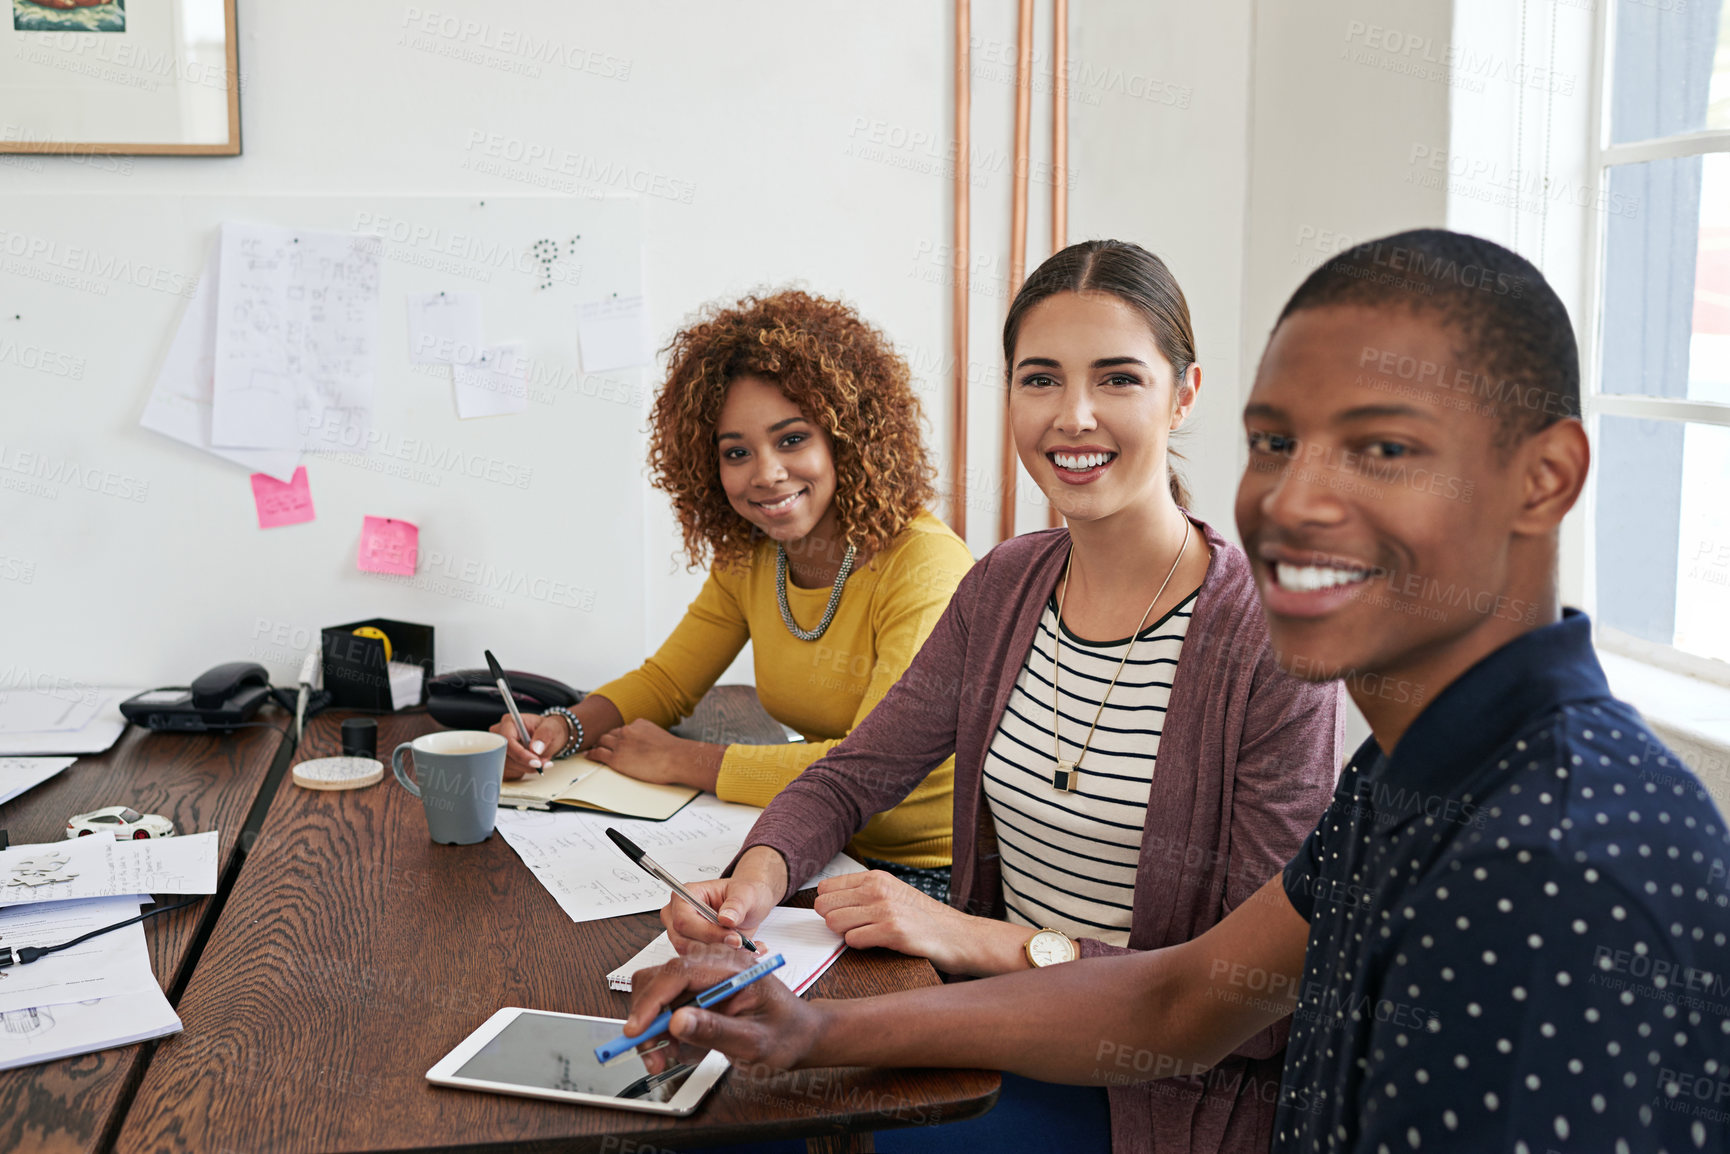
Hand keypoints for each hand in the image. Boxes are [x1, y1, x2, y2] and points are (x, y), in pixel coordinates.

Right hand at [489, 712, 568, 779]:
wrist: (549, 736)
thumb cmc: (549, 729)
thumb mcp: (552, 728)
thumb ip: (544, 736)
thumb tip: (536, 749)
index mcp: (510, 722)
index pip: (508, 741)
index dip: (521, 754)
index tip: (536, 763)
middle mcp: (500, 734)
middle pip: (505, 755)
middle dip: (525, 763)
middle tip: (542, 764)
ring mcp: (498, 748)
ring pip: (506, 766)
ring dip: (525, 768)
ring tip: (540, 761)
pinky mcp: (499, 760)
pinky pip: (507, 772)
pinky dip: (521, 771)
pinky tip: (530, 764)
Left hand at [588, 718, 722, 790]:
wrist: (676, 758)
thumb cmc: (673, 752)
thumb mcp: (659, 735)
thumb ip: (647, 735)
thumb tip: (645, 743)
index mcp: (638, 724)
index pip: (622, 729)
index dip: (617, 736)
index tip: (614, 739)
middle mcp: (627, 731)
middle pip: (609, 733)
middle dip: (604, 739)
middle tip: (600, 744)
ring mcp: (620, 744)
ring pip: (601, 741)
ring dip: (597, 745)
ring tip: (592, 749)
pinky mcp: (616, 759)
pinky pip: (598, 754)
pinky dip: (592, 754)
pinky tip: (588, 756)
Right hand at [624, 944, 823, 1073]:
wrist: (800, 1034)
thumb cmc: (786, 1034)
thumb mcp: (755, 1042)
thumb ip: (716, 1031)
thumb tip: (677, 1022)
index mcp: (733, 968)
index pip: (679, 972)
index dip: (652, 1001)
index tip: (637, 1031)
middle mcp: (715, 965)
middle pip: (659, 979)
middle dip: (647, 1019)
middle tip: (653, 1058)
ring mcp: (705, 977)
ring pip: (657, 994)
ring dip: (654, 1029)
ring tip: (670, 1058)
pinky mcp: (699, 992)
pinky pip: (667, 1007)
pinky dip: (665, 1033)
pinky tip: (686, 1049)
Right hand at [661, 846, 786, 951]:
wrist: (749, 905)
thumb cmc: (743, 894)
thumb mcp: (746, 893)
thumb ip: (737, 905)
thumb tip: (726, 919)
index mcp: (685, 896)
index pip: (684, 921)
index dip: (708, 933)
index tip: (735, 939)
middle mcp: (677, 916)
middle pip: (683, 942)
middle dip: (715, 948)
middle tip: (742, 946)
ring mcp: (682, 935)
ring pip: (692, 956)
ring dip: (722, 957)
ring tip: (746, 948)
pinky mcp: (692, 951)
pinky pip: (702, 963)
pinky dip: (725, 962)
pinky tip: (744, 952)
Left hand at [814, 870, 1026, 975]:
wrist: (960, 936)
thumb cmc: (924, 919)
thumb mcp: (893, 895)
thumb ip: (863, 896)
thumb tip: (825, 906)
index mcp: (876, 877)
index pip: (826, 888)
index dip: (829, 906)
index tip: (842, 916)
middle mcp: (878, 888)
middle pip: (824, 906)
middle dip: (834, 921)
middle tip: (855, 929)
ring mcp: (886, 908)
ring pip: (834, 923)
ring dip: (846, 934)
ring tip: (869, 936)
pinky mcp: (893, 931)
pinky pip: (852, 940)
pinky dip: (860, 946)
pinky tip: (879, 944)